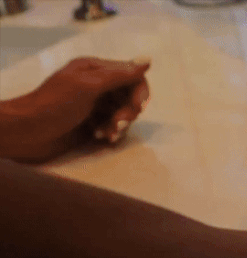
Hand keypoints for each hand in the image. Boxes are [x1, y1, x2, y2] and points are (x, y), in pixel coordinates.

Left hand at [4, 56, 150, 161]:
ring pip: (124, 113)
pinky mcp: (91, 122)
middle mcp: (97, 84)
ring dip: (120, 124)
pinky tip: (101, 137)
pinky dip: (111, 132)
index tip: (137, 107)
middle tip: (117, 123)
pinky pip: (113, 126)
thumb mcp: (88, 86)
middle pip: (130, 96)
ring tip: (107, 133)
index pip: (132, 76)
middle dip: (128, 111)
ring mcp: (94, 104)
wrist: (27, 131)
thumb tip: (148, 60)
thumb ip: (119, 74)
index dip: (140, 91)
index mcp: (96, 69)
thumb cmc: (55, 104)